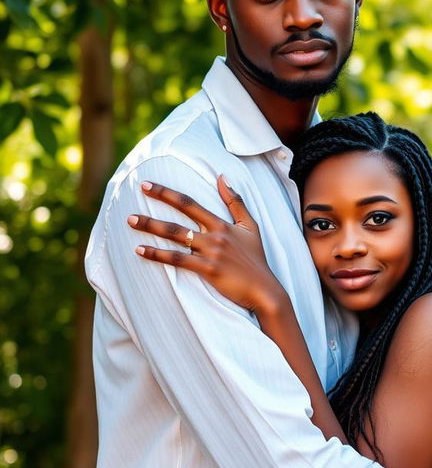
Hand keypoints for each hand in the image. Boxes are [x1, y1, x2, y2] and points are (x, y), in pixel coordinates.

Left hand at [128, 177, 283, 313]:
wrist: (264, 289)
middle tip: (136, 195)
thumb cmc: (256, 259)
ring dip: (151, 227)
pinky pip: (178, 260)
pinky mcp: (208, 270)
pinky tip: (141, 251)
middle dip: (156, 205)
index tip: (147, 185)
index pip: (190, 203)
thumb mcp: (250, 227)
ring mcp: (211, 252)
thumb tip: (222, 178)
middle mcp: (214, 235)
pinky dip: (158, 255)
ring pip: (176, 236)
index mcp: (221, 224)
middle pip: (179, 217)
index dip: (167, 193)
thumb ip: (236, 202)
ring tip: (131, 221)